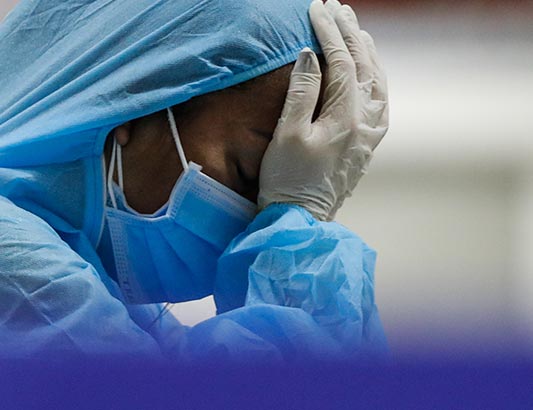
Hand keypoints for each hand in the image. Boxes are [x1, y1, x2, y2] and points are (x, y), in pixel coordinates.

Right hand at [258, 0, 388, 220]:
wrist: (301, 217)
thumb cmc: (288, 179)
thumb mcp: (288, 134)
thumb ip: (301, 92)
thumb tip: (309, 56)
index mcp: (347, 118)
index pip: (342, 62)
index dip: (330, 33)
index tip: (317, 9)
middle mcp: (366, 123)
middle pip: (364, 67)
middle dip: (351, 35)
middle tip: (338, 10)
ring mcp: (370, 135)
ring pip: (377, 83)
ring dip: (367, 54)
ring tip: (357, 31)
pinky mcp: (366, 145)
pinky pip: (380, 102)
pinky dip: (375, 78)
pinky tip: (368, 72)